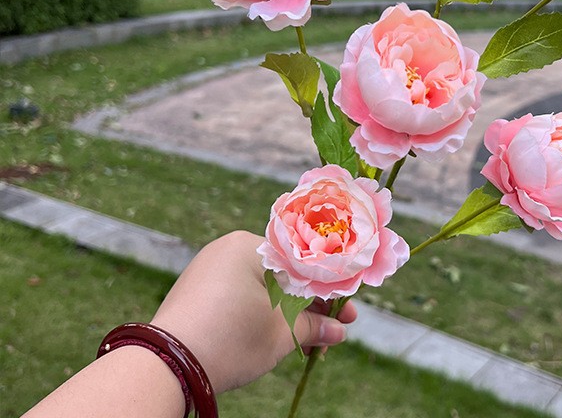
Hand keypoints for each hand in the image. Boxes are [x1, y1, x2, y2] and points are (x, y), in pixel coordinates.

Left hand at [151, 230, 356, 392]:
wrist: (165, 366)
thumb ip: (314, 326)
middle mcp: (229, 249)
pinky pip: (240, 295)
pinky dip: (261, 313)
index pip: (302, 263)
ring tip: (311, 341)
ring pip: (263, 288)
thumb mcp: (280, 334)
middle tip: (336, 329)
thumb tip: (339, 332)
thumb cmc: (230, 339)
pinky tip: (278, 336)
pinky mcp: (197, 291)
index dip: (329, 289)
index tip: (347, 310)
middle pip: (284, 275)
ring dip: (288, 313)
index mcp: (251, 246)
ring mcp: (209, 269)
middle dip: (310, 305)